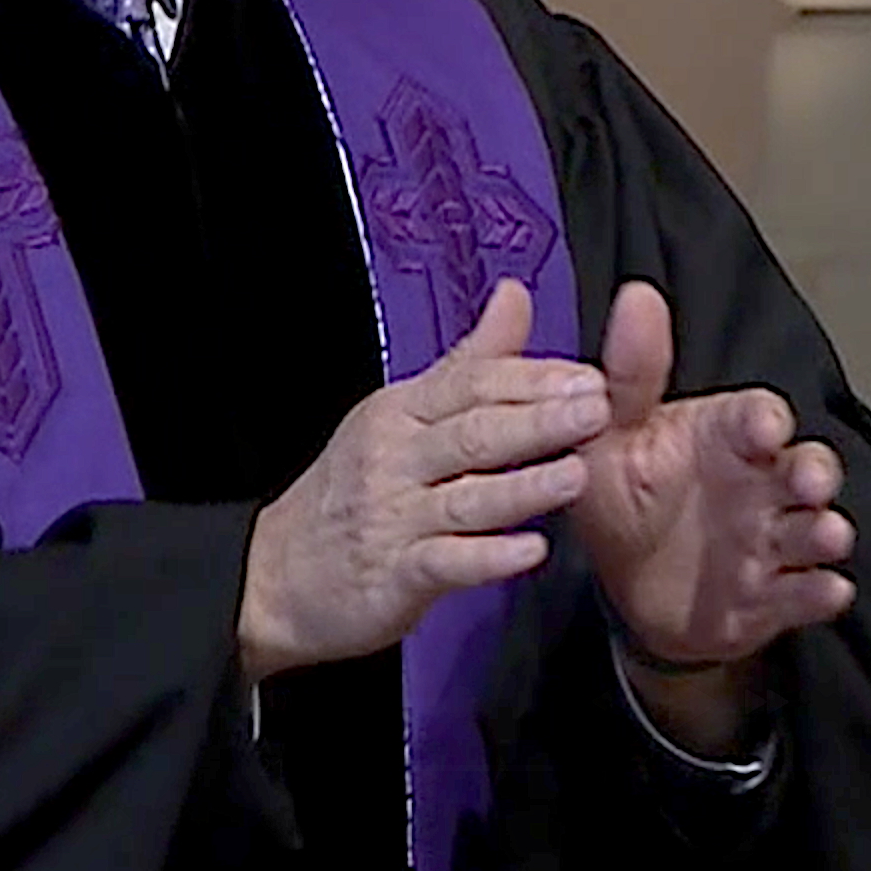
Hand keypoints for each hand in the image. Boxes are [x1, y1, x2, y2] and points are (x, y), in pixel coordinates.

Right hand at [238, 280, 608, 681]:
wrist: (273, 576)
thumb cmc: (351, 492)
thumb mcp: (401, 413)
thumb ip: (469, 361)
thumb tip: (516, 295)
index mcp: (402, 412)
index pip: (471, 383)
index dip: (532, 379)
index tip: (588, 375)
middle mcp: (396, 458)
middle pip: (473, 432)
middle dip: (538, 419)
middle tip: (597, 409)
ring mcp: (393, 517)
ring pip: (466, 497)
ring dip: (524, 487)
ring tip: (577, 475)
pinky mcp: (392, 574)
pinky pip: (445, 562)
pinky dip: (488, 558)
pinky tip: (530, 552)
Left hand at [576, 283, 857, 681]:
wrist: (630, 586)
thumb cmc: (627, 496)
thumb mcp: (613, 437)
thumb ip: (628, 374)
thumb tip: (636, 294)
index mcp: (725, 437)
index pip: (756, 416)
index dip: (766, 420)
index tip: (766, 426)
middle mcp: (761, 484)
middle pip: (806, 468)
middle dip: (816, 473)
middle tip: (810, 481)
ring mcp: (772, 541)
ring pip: (814, 529)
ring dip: (825, 530)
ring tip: (827, 534)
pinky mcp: (774, 596)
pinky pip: (804, 593)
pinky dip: (818, 592)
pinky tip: (826, 590)